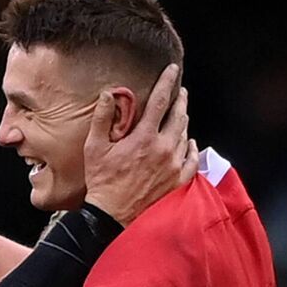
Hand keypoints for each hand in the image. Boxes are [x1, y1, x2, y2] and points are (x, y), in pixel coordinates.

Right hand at [83, 63, 198, 224]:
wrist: (112, 216)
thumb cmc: (102, 182)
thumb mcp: (94, 148)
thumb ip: (102, 119)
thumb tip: (109, 94)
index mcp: (145, 138)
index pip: (161, 101)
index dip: (167, 82)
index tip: (172, 70)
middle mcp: (164, 149)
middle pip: (179, 116)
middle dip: (180, 100)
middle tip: (180, 92)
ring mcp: (174, 166)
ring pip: (185, 136)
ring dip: (183, 122)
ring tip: (180, 115)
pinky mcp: (178, 181)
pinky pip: (192, 160)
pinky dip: (192, 148)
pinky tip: (189, 143)